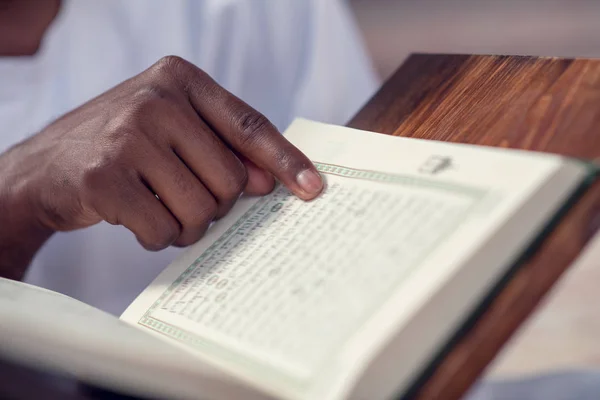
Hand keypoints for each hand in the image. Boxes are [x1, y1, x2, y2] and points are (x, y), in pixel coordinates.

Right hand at [1, 56, 322, 254]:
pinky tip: (138, 219)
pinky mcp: (103, 176)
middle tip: (188, 201)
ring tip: (162, 209)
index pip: (249, 125)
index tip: (313, 189)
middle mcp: (156, 100)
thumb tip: (269, 183)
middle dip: (217, 205)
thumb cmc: (125, 148)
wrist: (47, 165)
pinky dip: (157, 237)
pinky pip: (162, 229)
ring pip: (200, 208)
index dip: (285, 161)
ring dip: (187, 224)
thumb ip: (222, 149)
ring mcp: (126, 135)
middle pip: (230, 179)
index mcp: (181, 80)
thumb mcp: (175, 132)